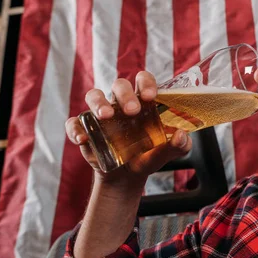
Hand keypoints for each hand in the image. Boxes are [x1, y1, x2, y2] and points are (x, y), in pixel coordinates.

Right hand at [65, 71, 191, 184]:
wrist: (127, 177)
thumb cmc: (148, 155)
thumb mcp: (166, 153)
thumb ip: (179, 146)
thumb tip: (182, 136)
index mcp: (142, 101)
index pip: (143, 80)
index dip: (146, 83)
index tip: (150, 96)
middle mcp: (120, 102)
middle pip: (119, 85)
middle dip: (125, 95)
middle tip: (132, 111)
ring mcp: (100, 114)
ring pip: (94, 95)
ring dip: (98, 103)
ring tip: (106, 117)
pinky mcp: (85, 128)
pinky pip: (75, 122)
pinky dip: (76, 128)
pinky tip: (84, 139)